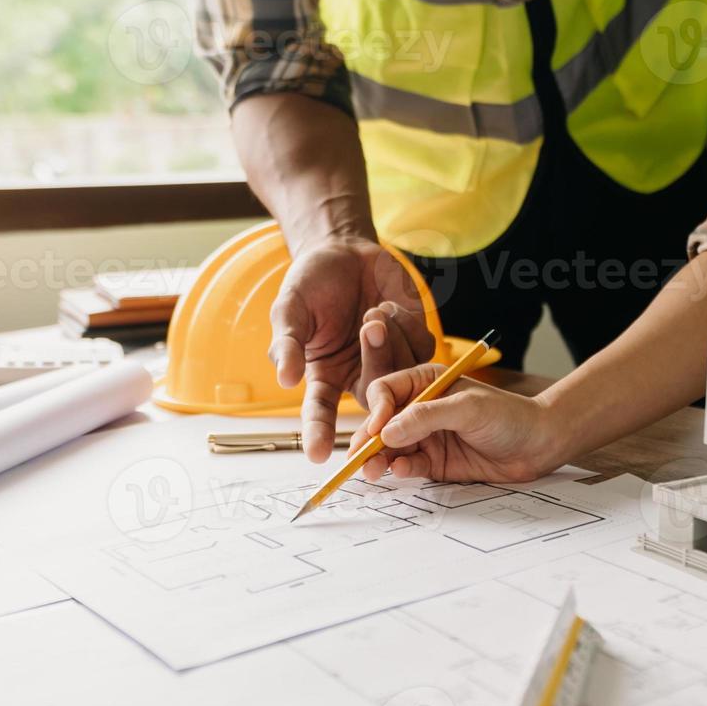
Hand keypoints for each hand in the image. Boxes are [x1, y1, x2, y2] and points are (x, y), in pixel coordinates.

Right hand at [270, 237, 435, 460]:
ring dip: (391, 341)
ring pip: (402, 375)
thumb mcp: (290, 309)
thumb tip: (286, 379)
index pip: (320, 413)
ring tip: (373, 311)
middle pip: (374, 399)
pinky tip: (389, 306)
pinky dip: (406, 326)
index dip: (319, 434)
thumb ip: (287, 343)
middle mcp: (357, 376)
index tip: (317, 455)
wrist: (343, 250)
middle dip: (377, 364)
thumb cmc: (311, 283)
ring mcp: (389, 361)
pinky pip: (421, 350)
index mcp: (324, 375)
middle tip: (369, 325)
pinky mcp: (413, 342)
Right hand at [351, 364, 563, 483]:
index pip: (386, 391)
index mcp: (425, 382)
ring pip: (390, 448)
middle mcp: (421, 408)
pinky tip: (402, 472)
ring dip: (378, 459)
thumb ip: (427, 417)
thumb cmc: (509, 416)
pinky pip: (409, 466)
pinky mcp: (435, 462)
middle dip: (368, 440)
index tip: (376, 430)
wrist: (539, 445)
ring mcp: (426, 436)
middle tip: (359, 459)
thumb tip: (386, 432)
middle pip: (382, 423)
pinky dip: (401, 470)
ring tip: (372, 471)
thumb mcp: (468, 408)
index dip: (375, 410)